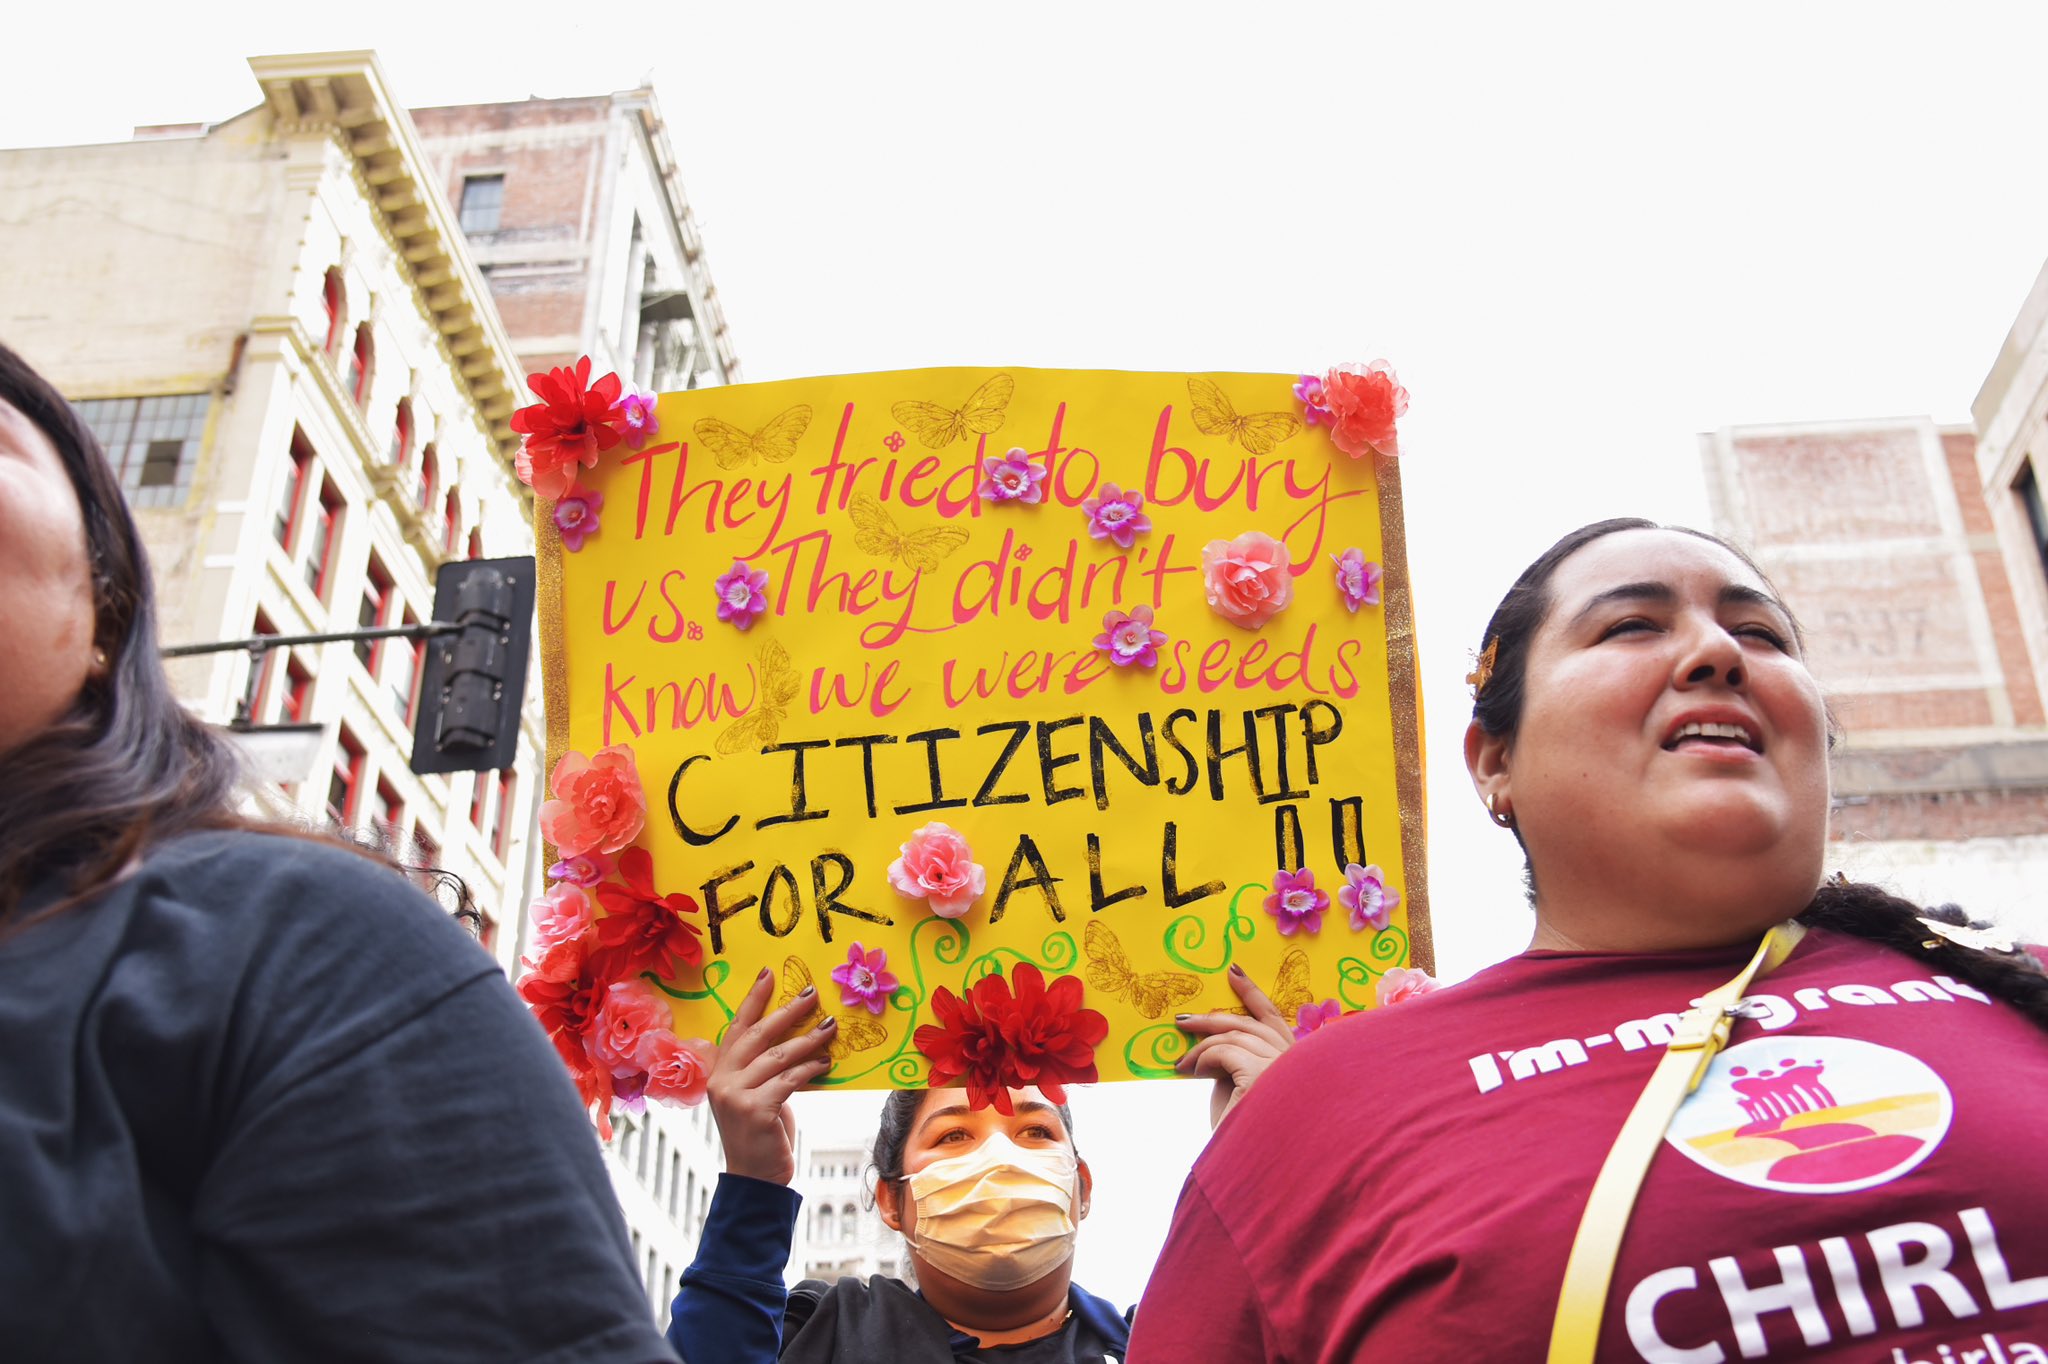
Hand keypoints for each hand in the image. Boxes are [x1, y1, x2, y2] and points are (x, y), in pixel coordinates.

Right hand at [705, 968, 837, 1184]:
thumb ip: (763, 1070)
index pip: (736, 1027)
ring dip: (809, 1041)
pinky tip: (827, 1064)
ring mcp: (735, 1095)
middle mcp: (722, 1080)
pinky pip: (789, 1080)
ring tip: (831, 1028)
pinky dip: (811, 1069)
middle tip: (812, 993)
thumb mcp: (755, 1096)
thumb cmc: (760, 1134)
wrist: (755, 1179)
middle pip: (758, 1035)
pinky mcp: (755, 1109)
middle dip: (788, 1011)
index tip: (768, 974)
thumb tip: (796, 1040)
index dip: (752, 1000)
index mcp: (718, 1073)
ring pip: (779, 1057)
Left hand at [1173, 964, 1295, 1128]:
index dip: (1253, 994)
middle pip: (1252, 1024)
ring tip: (1180, 1060)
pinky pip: (1224, 1053)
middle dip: (1214, 1017)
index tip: (1233, 972)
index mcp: (1302, 1067)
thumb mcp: (1245, 1092)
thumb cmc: (1248, 1142)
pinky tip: (1189, 1070)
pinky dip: (1202, 1058)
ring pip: (1236, 1037)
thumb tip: (1218, 1045)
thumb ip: (1240, 1064)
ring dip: (1202, 1044)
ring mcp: (1284, 1069)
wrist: (1256, 1179)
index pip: (1276, 1020)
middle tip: (1183, 1020)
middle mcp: (1300, 1065)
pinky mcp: (1262, 1077)